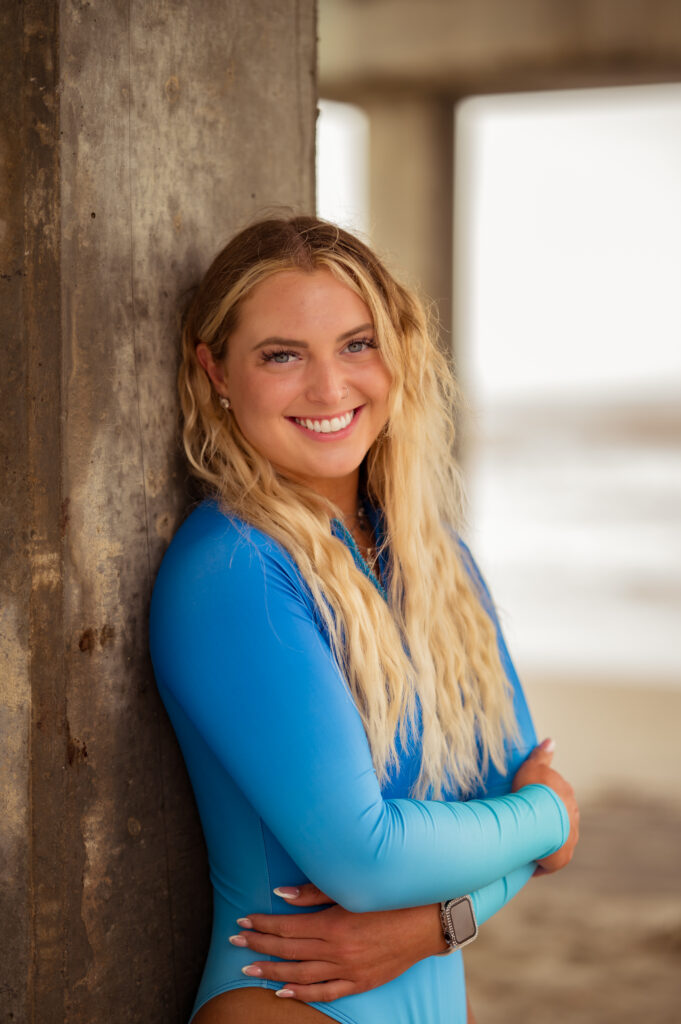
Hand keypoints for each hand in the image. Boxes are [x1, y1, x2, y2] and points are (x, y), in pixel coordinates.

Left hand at [230, 884, 446, 1001]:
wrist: (428, 922)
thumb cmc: (390, 898)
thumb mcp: (353, 888)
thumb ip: (314, 893)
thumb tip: (281, 893)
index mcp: (334, 924)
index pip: (287, 927)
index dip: (262, 924)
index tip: (242, 920)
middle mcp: (337, 950)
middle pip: (288, 951)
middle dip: (258, 945)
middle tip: (234, 941)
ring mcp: (349, 970)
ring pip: (300, 974)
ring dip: (271, 972)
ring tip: (247, 968)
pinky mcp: (360, 983)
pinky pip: (325, 992)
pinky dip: (301, 993)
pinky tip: (282, 992)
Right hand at [511, 738, 579, 873]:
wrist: (541, 820)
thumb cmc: (533, 791)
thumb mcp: (533, 767)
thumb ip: (541, 755)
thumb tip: (550, 740)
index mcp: (567, 796)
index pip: (557, 798)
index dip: (543, 800)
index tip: (528, 803)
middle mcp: (572, 817)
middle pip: (559, 819)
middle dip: (546, 822)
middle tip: (525, 823)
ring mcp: (570, 838)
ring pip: (556, 840)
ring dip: (544, 842)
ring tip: (525, 844)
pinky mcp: (563, 858)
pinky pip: (550, 861)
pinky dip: (541, 861)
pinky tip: (528, 861)